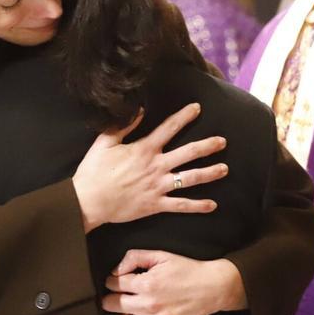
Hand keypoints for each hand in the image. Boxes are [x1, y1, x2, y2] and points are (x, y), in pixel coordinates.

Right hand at [72, 104, 227, 232]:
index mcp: (144, 149)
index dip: (184, 116)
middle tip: (223, 141)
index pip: (169, 128)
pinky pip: (181, 205)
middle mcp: (156, 166)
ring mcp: (158, 186)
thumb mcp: (105, 142)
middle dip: (207, 146)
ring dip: (209, 173)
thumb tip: (139, 110)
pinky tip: (212, 205)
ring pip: (190, 178)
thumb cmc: (94, 172)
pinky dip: (197, 206)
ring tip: (225, 169)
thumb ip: (124, 126)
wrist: (88, 201)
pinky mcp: (156, 205)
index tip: (197, 108)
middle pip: (188, 153)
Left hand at [101, 250, 246, 314]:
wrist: (212, 287)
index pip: (114, 284)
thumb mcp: (161, 255)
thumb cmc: (186, 270)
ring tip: (128, 309)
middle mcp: (148, 304)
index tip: (116, 281)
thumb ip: (135, 258)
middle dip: (112, 298)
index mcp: (146, 283)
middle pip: (113, 305)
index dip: (112, 281)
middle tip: (119, 294)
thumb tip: (115, 271)